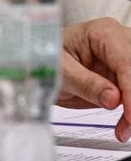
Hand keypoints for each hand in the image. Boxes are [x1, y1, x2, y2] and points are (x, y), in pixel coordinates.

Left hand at [57, 17, 130, 141]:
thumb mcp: (60, 71)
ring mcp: (124, 58)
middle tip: (127, 122)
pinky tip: (124, 124)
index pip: (126, 62)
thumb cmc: (46, 57)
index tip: (130, 114)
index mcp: (103, 33)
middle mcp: (119, 41)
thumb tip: (113, 98)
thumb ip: (86, 84)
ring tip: (123, 127)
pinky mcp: (125, 75)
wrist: (40, 62)